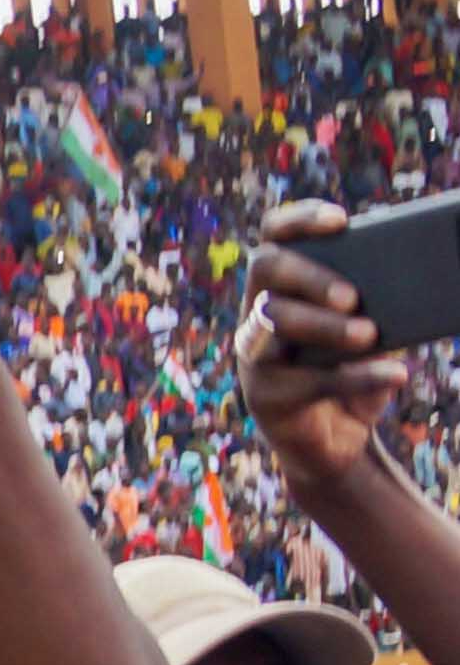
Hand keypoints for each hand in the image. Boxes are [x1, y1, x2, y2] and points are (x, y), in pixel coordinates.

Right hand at [238, 198, 413, 488]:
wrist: (335, 444)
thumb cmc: (353, 375)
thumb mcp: (367, 332)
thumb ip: (374, 304)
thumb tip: (411, 277)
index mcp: (281, 288)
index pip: (274, 236)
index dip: (300, 220)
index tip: (342, 221)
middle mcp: (257, 313)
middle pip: (266, 269)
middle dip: (310, 276)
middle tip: (353, 297)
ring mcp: (254, 354)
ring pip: (275, 320)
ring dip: (326, 326)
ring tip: (369, 335)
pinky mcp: (265, 396)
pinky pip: (308, 379)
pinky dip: (357, 377)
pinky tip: (397, 375)